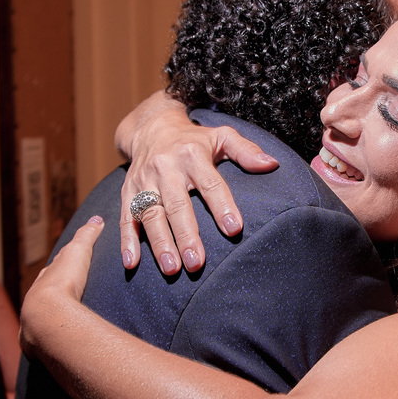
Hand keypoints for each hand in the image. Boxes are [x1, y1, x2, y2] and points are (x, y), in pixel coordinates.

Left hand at [19, 216, 104, 359]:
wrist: (47, 316)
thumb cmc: (63, 284)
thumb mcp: (78, 254)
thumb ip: (86, 236)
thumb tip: (97, 219)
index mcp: (46, 281)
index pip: (52, 273)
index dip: (60, 271)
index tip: (67, 273)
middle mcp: (35, 301)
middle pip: (43, 297)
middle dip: (51, 297)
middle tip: (64, 299)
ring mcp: (34, 324)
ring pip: (41, 321)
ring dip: (49, 323)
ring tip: (61, 327)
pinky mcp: (37, 346)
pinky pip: (43, 344)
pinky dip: (49, 346)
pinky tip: (55, 352)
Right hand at [115, 93, 277, 274]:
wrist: (152, 128)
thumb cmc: (195, 139)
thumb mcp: (222, 136)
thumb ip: (246, 150)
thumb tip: (271, 164)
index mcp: (191, 155)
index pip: (210, 183)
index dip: (222, 206)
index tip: (234, 229)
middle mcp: (165, 168)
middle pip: (177, 205)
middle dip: (186, 235)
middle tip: (197, 262)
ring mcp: (143, 181)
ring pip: (151, 215)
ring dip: (160, 244)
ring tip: (172, 269)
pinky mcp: (128, 192)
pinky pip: (126, 217)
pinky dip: (127, 241)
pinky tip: (132, 263)